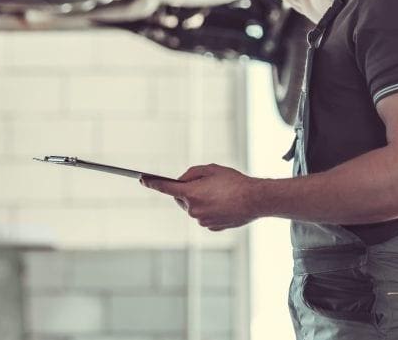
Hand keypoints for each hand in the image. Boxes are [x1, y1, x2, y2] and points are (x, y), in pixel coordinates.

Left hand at [140, 164, 261, 230]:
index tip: (142, 179)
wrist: (255, 200)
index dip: (152, 183)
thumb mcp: (211, 169)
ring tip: (220, 194)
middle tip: (204, 185)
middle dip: (187, 192)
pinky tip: (224, 204)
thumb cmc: (234, 181)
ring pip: (194, 209)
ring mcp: (202, 221)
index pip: (165, 188)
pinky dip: (210, 210)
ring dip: (201, 201)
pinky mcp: (212, 227)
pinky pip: (204, 217)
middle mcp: (193, 210)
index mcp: (191, 194)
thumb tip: (181, 181)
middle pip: (181, 199)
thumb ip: (192, 173)